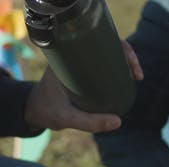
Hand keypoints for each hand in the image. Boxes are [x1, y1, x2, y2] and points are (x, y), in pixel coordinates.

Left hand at [25, 41, 142, 132]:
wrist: (31, 111)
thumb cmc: (46, 111)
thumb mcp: (66, 118)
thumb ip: (89, 122)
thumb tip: (118, 121)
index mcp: (67, 56)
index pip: (99, 42)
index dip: (120, 48)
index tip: (131, 64)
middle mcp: (74, 55)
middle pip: (107, 46)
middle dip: (127, 56)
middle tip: (137, 74)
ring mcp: (78, 63)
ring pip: (106, 56)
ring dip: (123, 63)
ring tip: (135, 77)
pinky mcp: (81, 72)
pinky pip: (102, 65)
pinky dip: (116, 69)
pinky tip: (126, 79)